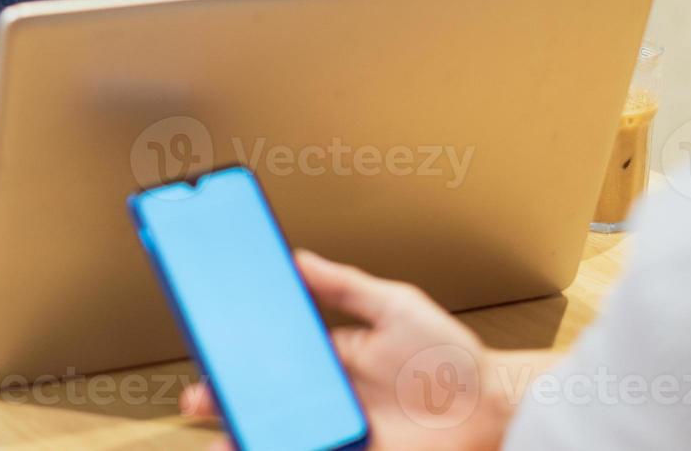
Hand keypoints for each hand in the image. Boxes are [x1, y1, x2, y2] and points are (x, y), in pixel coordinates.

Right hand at [181, 250, 511, 450]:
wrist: (489, 409)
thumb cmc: (450, 355)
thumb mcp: (394, 305)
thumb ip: (344, 286)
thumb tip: (298, 258)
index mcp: (335, 357)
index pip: (277, 353)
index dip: (243, 351)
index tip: (212, 342)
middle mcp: (332, 395)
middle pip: (267, 398)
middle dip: (229, 398)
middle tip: (201, 395)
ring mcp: (340, 428)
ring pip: (278, 433)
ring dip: (244, 434)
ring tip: (219, 435)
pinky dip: (274, 449)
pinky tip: (251, 447)